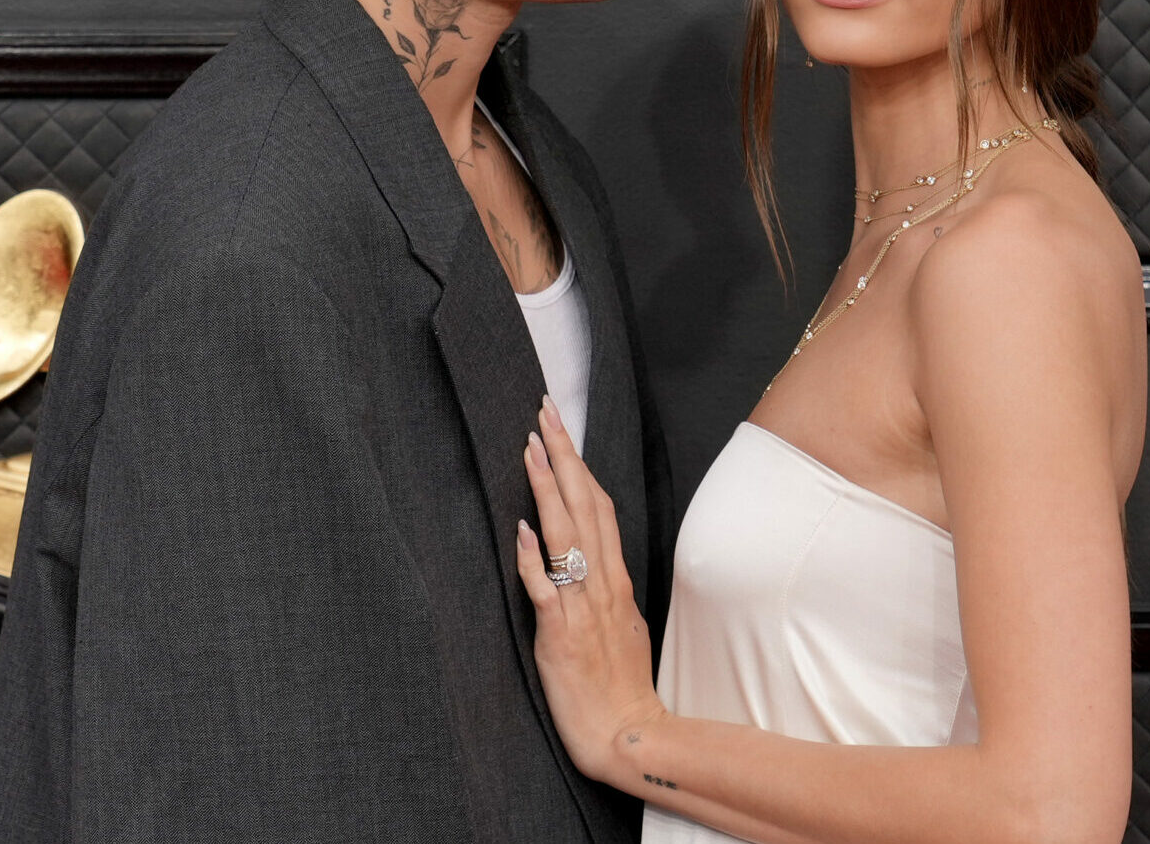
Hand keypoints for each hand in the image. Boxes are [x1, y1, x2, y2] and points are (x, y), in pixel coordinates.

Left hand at [514, 395, 667, 783]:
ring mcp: (583, 609)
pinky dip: (533, 559)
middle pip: (585, 507)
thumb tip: (588, 558)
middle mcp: (602, 585)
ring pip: (567, 538)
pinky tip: (521, 530)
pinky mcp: (562, 637)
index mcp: (614, 580)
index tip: (559, 428)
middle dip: (563, 457)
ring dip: (547, 491)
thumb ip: (605, 587)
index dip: (577, 464)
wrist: (628, 735)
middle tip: (544, 413)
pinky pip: (546, 592)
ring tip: (528, 450)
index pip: (598, 507)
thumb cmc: (619, 685)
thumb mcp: (620, 623)